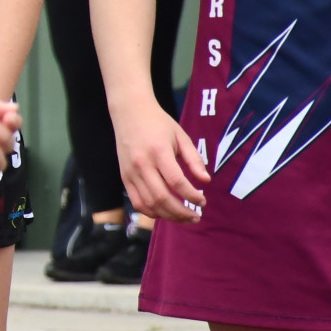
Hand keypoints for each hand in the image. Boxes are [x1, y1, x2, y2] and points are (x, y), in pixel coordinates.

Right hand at [112, 95, 208, 222]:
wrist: (129, 112)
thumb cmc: (158, 123)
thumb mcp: (181, 136)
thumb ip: (194, 159)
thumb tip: (206, 181)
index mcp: (158, 151)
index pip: (176, 182)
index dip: (192, 196)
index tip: (203, 201)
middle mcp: (142, 164)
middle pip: (162, 197)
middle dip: (182, 212)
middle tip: (196, 216)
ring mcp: (131, 172)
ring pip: (149, 204)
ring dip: (168, 216)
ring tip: (183, 217)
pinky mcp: (124, 177)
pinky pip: (137, 202)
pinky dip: (151, 212)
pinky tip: (165, 212)